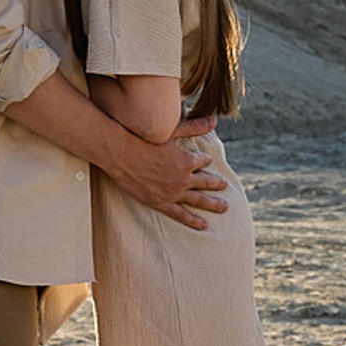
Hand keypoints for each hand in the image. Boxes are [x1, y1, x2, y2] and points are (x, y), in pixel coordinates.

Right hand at [113, 115, 229, 227]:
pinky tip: (204, 225)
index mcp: (188, 161)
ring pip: (199, 200)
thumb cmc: (144, 138)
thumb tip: (215, 120)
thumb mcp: (172, 131)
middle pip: (206, 182)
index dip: (205, 160)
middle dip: (217, 184)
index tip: (205, 160)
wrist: (120, 154)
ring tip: (225, 207)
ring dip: (213, 204)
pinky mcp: (161, 203)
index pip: (204, 161)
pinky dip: (194, 220)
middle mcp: (184, 179)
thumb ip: (195, 127)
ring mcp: (173, 193)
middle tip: (225, 186)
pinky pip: (181, 215)